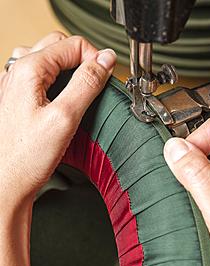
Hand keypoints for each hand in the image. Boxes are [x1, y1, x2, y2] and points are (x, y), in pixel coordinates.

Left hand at [0, 32, 115, 208]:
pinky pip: (39, 77)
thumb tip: (105, 60)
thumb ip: (87, 84)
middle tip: (95, 82)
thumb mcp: (65, 117)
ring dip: (68, 69)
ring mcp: (14, 85)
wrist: (6, 182)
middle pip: (59, 47)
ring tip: (79, 91)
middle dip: (82, 60)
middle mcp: (17, 72)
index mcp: (28, 69)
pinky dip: (56, 81)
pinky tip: (62, 100)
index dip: (95, 58)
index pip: (72, 45)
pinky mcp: (16, 99)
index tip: (106, 77)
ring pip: (48, 60)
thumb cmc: (26, 157)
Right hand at [163, 117, 209, 265]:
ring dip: (195, 215)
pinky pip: (198, 212)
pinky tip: (209, 244)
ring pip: (197, 191)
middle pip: (202, 163)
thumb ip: (198, 177)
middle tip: (194, 209)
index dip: (194, 144)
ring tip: (205, 232)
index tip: (178, 164)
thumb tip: (175, 149)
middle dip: (191, 190)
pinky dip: (197, 228)